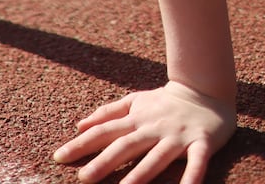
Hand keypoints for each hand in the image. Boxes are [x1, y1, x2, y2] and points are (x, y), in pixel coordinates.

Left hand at [53, 82, 235, 183]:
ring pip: (156, 157)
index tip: (59, 157)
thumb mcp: (134, 101)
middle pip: (125, 146)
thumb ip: (107, 113)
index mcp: (135, 119)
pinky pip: (198, 162)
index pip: (103, 132)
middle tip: (83, 178)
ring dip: (140, 175)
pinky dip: (192, 177)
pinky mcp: (202, 143)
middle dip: (103, 163)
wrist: (206, 89)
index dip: (81, 144)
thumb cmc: (164, 101)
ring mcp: (177, 136)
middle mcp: (153, 128)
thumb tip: (80, 125)